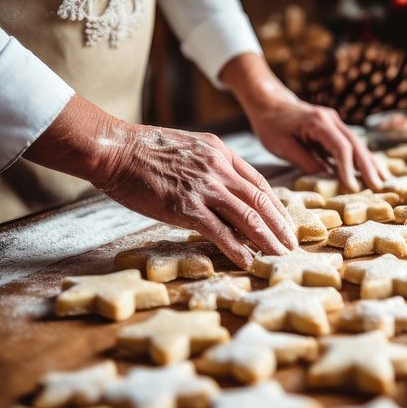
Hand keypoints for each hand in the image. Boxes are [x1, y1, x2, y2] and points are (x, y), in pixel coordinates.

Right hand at [25, 97, 295, 268]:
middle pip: (260, 200)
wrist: (115, 150)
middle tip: (291, 245)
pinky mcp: (186, 207)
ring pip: (248, 216)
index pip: (258, 182)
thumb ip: (210, 164)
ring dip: (267, 239)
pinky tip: (247, 261)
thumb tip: (224, 188)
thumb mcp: (188, 146)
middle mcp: (218, 168)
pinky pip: (219, 232)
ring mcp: (204, 188)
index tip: (283, 222)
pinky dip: (237, 248)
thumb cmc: (144, 150)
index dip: (275, 205)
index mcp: (220, 152)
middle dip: (279, 225)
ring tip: (278, 256)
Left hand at [221, 54, 387, 190]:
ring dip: (370, 163)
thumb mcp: (282, 146)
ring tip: (384, 180)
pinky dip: (362, 159)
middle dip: (368, 167)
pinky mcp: (334, 129)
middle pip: (355, 145)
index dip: (348, 169)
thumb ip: (306, 161)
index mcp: (318, 122)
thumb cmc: (272, 125)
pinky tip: (372, 171)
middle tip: (378, 187)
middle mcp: (331, 119)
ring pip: (358, 145)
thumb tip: (327, 178)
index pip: (340, 147)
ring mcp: (335, 123)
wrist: (270, 103)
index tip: (352, 188)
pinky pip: (351, 145)